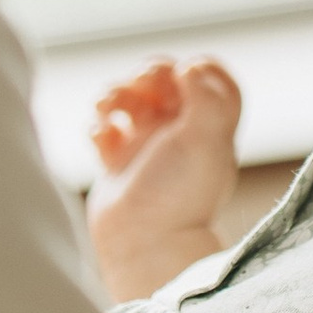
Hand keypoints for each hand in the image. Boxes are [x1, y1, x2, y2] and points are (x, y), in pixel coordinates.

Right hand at [87, 57, 240, 302]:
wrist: (144, 246)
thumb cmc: (179, 196)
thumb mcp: (204, 142)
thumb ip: (205, 100)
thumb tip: (190, 67)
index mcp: (210, 127)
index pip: (213, 81)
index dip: (199, 67)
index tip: (185, 72)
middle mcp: (180, 135)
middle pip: (165, 83)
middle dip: (148, 74)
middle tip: (140, 85)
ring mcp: (147, 148)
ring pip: (131, 102)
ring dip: (115, 93)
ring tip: (105, 107)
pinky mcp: (118, 163)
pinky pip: (105, 130)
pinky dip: (98, 125)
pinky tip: (101, 137)